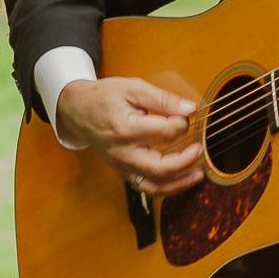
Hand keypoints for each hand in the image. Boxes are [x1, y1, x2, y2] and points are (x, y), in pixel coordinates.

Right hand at [55, 76, 204, 196]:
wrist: (77, 111)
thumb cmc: (105, 97)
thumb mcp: (133, 88)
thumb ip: (163, 99)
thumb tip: (190, 108)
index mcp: (125, 128)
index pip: (165, 132)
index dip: (182, 124)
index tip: (187, 115)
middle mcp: (123, 152)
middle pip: (160, 168)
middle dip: (186, 161)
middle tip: (201, 149)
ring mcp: (122, 166)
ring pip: (154, 185)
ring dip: (180, 183)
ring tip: (198, 174)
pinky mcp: (123, 172)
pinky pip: (146, 188)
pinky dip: (167, 189)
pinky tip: (182, 180)